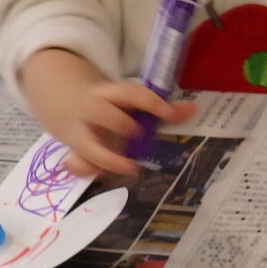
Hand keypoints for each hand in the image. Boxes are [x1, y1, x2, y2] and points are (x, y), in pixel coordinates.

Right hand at [48, 80, 196, 178]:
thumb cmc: (113, 107)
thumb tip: (193, 110)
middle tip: (139, 135)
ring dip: (107, 158)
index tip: (169, 114)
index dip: (150, 103)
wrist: (73, 107)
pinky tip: (105, 174)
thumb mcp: (132, 102)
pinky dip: (88, 170)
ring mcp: (79, 132)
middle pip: (99, 111)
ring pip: (85, 144)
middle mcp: (91, 110)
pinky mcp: (75, 151)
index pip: (129, 93)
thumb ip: (162, 108)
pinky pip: (77, 163)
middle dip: (121, 124)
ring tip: (130, 168)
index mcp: (109, 92)